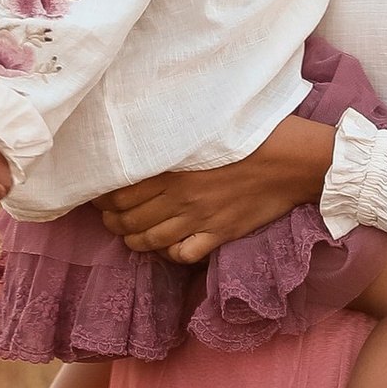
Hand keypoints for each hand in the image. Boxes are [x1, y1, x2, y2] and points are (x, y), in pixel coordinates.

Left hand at [99, 114, 338, 262]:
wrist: (289, 163)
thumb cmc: (249, 138)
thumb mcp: (204, 132)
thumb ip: (172, 143)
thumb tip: (143, 145)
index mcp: (173, 168)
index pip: (121, 191)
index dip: (103, 198)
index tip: (97, 196)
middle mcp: (181, 196)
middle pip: (130, 219)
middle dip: (112, 222)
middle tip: (108, 218)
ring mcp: (200, 219)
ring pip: (151, 240)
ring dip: (133, 241)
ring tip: (129, 236)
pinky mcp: (219, 234)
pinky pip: (183, 254)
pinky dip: (169, 255)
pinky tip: (166, 248)